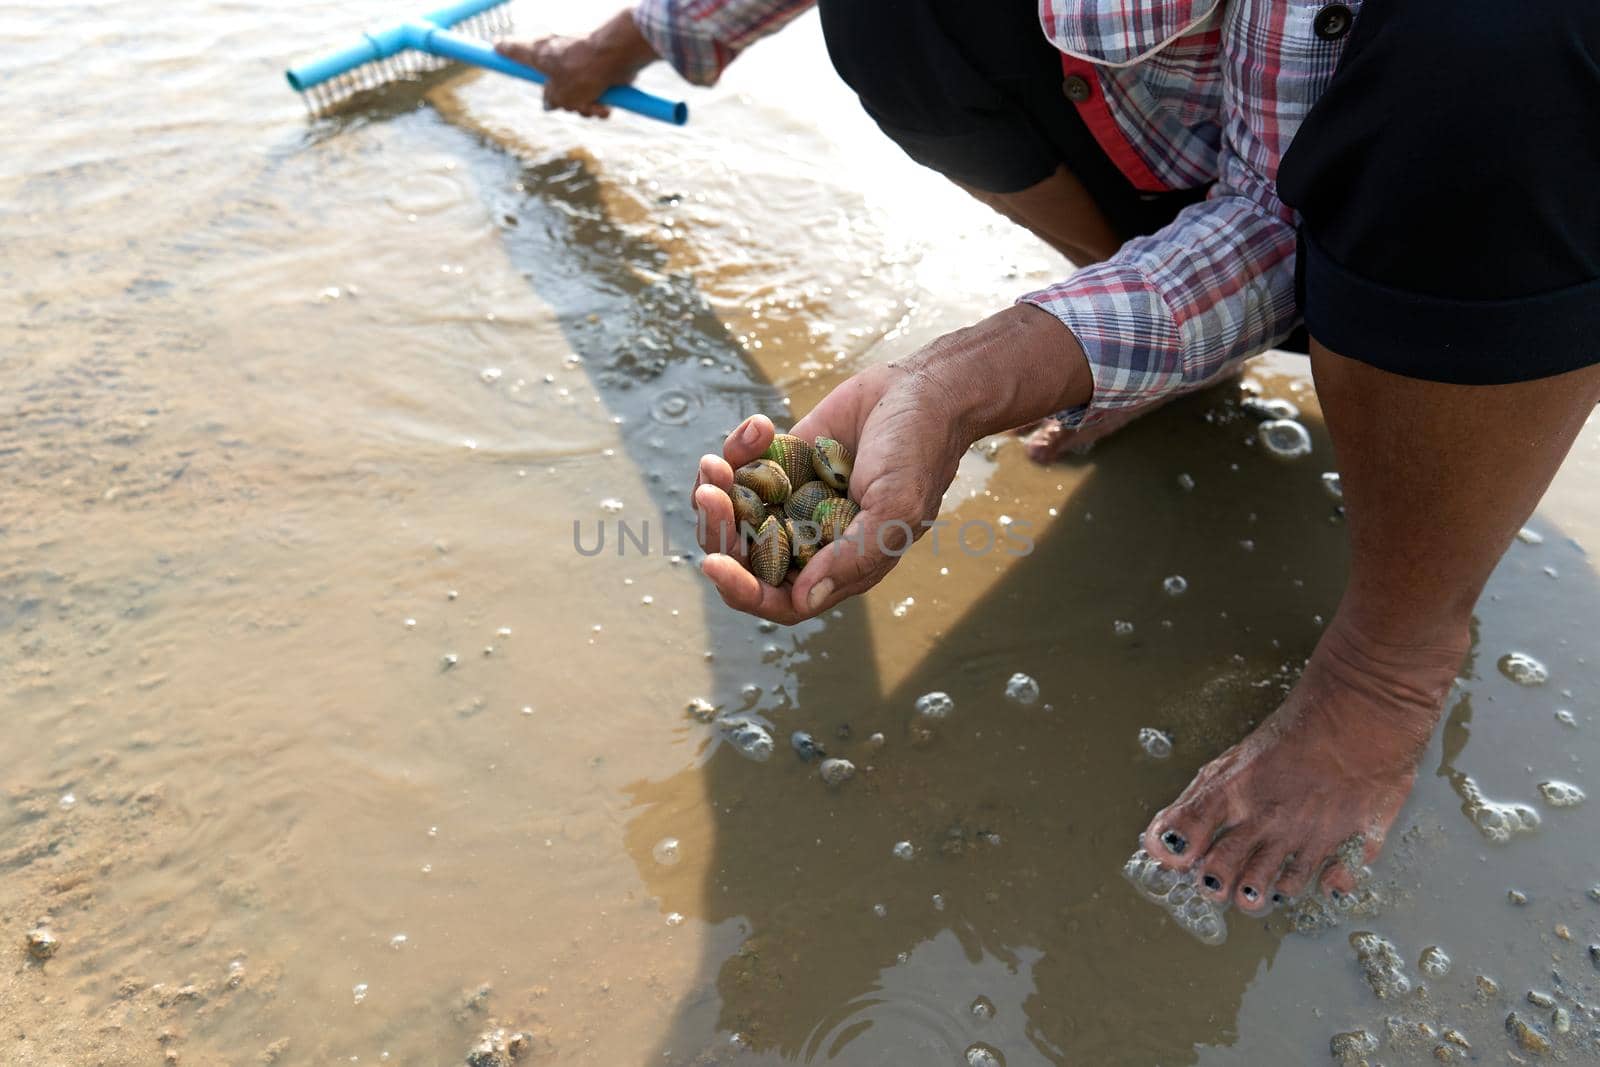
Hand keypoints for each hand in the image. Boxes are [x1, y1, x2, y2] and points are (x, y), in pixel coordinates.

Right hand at [495, 9, 657, 118]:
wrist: (619, 55)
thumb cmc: (584, 71)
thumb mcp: (560, 95)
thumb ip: (551, 100)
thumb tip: (550, 103)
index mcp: (539, 54)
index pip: (515, 50)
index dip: (505, 52)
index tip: (495, 47)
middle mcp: (557, 53)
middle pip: (553, 85)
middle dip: (567, 103)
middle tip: (575, 105)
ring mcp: (579, 60)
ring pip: (577, 93)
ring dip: (586, 106)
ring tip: (595, 105)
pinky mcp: (599, 66)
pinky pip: (594, 92)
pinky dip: (600, 102)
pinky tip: (607, 105)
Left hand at [692, 305, 1093, 623]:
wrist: (926, 390)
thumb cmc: (919, 452)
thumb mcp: (896, 507)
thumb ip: (853, 556)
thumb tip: (803, 599)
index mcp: (838, 565)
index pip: (779, 598)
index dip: (743, 589)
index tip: (713, 563)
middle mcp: (810, 539)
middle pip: (744, 557)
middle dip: (719, 530)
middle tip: (710, 492)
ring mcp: (792, 500)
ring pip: (733, 514)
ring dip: (714, 491)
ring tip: (714, 461)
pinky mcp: (781, 462)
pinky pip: (740, 468)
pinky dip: (738, 449)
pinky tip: (759, 425)